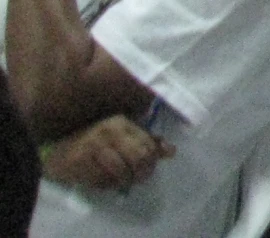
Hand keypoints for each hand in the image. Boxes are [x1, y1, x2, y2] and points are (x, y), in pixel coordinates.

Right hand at [40, 115, 173, 192]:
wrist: (59, 149)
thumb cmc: (96, 141)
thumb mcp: (122, 135)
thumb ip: (147, 141)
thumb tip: (171, 151)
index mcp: (121, 123)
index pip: (147, 145)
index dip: (152, 162)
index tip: (148, 169)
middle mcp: (108, 132)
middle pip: (138, 158)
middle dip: (142, 173)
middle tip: (138, 178)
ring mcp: (92, 147)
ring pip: (121, 172)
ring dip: (125, 181)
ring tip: (123, 180)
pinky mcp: (79, 164)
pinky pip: (102, 181)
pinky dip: (108, 185)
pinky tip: (106, 180)